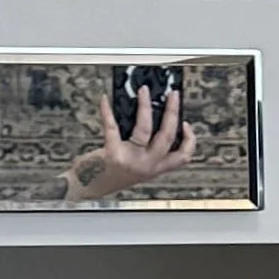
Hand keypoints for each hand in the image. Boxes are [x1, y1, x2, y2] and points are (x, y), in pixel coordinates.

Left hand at [65, 91, 194, 201]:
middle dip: (172, 112)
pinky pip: (112, 127)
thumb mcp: (137, 165)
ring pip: (145, 129)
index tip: (186, 124)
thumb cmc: (112, 173)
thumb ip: (147, 148)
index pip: (182, 157)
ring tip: (144, 91)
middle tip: (173, 94)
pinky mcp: (113, 153)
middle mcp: (147, 165)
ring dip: (145, 106)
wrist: (89, 187)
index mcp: (155, 168)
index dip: (189, 140)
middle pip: (167, 136)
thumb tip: (151, 115)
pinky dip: (107, 111)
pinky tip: (105, 100)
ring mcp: (131, 160)